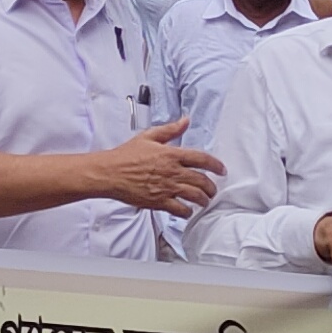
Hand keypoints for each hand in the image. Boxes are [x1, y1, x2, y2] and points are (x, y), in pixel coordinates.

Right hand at [91, 120, 225, 214]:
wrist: (110, 173)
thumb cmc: (126, 155)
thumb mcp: (149, 136)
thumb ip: (170, 129)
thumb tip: (185, 120)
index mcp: (172, 154)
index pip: (202, 159)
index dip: (216, 165)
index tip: (222, 170)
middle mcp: (172, 172)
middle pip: (202, 180)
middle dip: (211, 187)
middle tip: (213, 190)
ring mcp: (166, 188)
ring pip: (194, 196)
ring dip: (203, 200)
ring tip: (205, 201)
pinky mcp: (158, 202)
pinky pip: (179, 209)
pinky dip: (187, 212)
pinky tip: (188, 211)